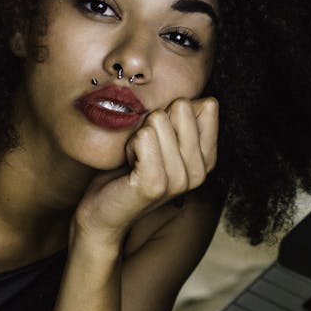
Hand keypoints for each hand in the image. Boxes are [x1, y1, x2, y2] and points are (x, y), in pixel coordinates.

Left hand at [75, 96, 217, 243]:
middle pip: (182, 107)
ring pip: (159, 118)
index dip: (175, 113)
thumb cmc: (128, 170)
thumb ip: (182, 119)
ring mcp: (179, 180)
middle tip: (145, 151)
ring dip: (139, 135)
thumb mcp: (162, 139)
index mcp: (206, 159)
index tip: (160, 139)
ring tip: (136, 160)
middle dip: (155, 122)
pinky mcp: (155, 184)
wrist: (103, 212)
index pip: (208, 106)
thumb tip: (197, 98)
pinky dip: (130, 144)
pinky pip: (144, 135)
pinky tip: (129, 165)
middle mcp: (199, 172)